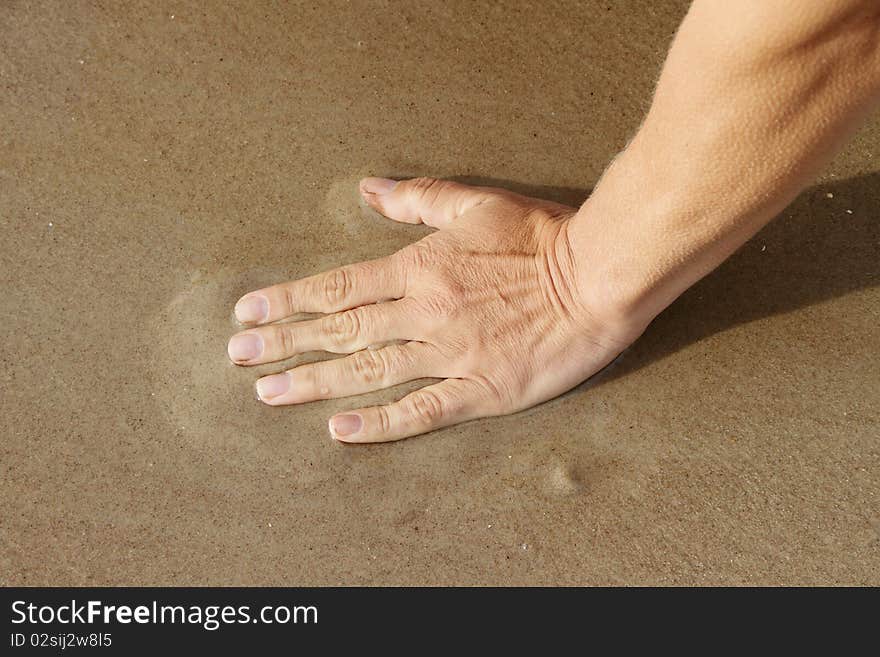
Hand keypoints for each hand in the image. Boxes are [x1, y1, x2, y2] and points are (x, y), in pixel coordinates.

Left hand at [227, 177, 642, 442]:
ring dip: (314, 384)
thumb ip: (417, 199)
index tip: (248, 315)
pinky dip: (380, 424)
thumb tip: (369, 187)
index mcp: (419, 268)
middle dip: (284, 345)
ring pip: (369, 372)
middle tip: (238, 359)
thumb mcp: (476, 203)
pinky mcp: (482, 390)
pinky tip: (341, 433)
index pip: (338, 288)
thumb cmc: (540, 236)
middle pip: (341, 332)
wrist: (600, 278)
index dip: (288, 301)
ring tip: (268, 394)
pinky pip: (422, 411)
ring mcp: (451, 355)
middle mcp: (424, 313)